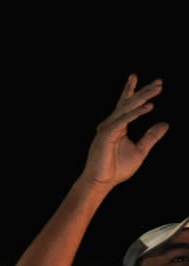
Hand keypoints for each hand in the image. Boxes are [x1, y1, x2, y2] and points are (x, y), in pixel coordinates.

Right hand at [81, 74, 168, 189]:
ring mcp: (108, 128)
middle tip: (159, 82)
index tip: (152, 83)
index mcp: (118, 126)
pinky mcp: (106, 134)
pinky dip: (135, 113)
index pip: (127, 105)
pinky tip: (148, 107)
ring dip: (142, 97)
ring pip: (126, 108)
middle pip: (129, 103)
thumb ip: (151, 137)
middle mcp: (111, 124)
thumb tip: (165, 124)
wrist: (102, 183)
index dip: (136, 91)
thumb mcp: (140, 151)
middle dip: (144, 91)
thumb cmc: (116, 169)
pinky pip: (123, 120)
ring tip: (157, 89)